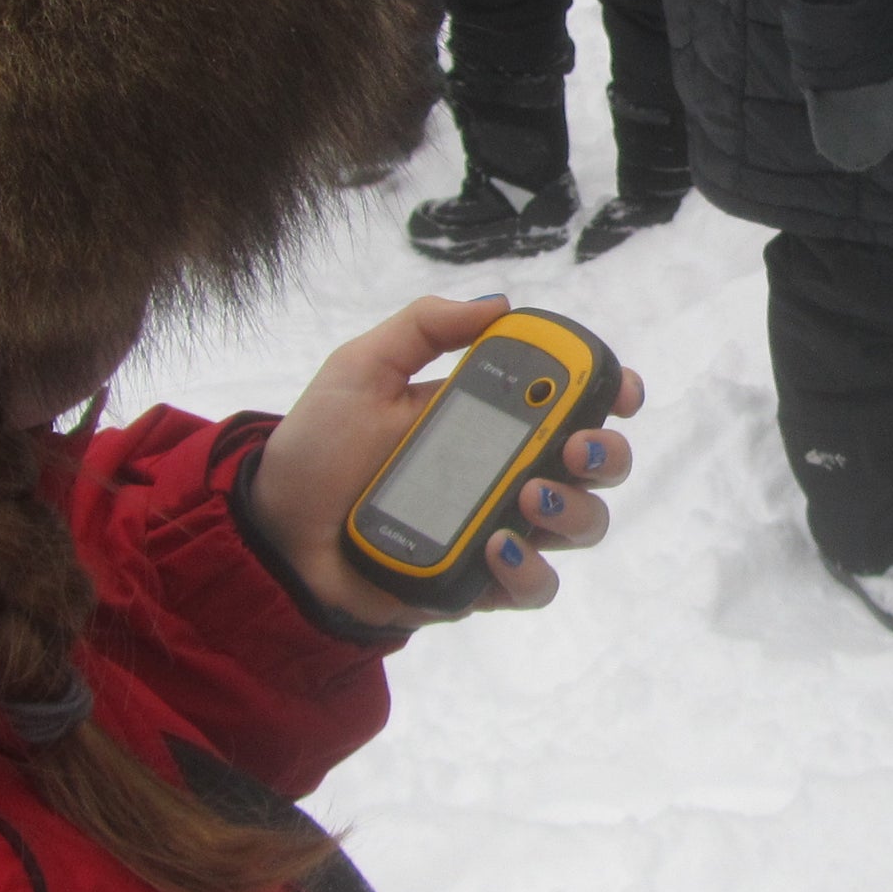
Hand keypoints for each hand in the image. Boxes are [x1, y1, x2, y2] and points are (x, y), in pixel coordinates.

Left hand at [245, 295, 644, 631]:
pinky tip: (496, 548)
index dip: (609, 391)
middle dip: (607, 452)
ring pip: (581, 525)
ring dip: (575, 508)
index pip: (571, 400)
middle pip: (597, 464)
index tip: (618, 389)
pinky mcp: (481, 584)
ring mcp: (500, 528)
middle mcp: (508, 471)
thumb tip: (497, 306)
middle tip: (574, 445)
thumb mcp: (360, 370)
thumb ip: (422, 328)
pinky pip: (534, 585)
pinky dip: (530, 569)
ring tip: (528, 495)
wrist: (274, 535)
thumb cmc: (316, 450)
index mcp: (490, 416)